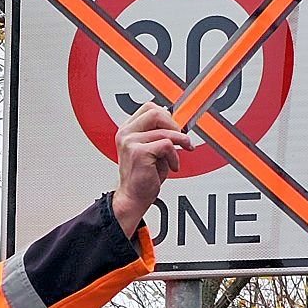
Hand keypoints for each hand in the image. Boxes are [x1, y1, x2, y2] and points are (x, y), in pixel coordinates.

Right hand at [110, 102, 191, 234]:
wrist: (133, 198)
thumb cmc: (143, 177)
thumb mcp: (152, 150)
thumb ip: (159, 134)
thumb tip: (177, 123)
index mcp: (127, 130)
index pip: (149, 108)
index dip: (167, 116)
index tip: (176, 128)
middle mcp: (126, 134)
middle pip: (156, 112)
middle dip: (173, 126)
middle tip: (181, 140)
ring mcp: (130, 142)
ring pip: (165, 131)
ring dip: (178, 144)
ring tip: (177, 158)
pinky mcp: (138, 152)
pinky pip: (167, 145)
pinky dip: (174, 157)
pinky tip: (172, 167)